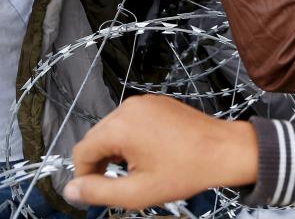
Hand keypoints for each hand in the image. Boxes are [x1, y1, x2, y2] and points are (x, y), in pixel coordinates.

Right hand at [64, 95, 257, 209]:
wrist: (223, 151)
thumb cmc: (186, 170)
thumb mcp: (138, 191)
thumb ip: (99, 191)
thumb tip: (71, 190)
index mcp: (120, 126)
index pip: (82, 151)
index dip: (84, 175)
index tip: (95, 191)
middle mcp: (128, 108)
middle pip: (96, 138)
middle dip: (101, 163)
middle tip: (119, 184)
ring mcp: (143, 102)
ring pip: (113, 129)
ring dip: (116, 151)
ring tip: (137, 170)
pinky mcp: (155, 103)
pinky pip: (131, 120)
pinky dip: (131, 138)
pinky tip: (149, 155)